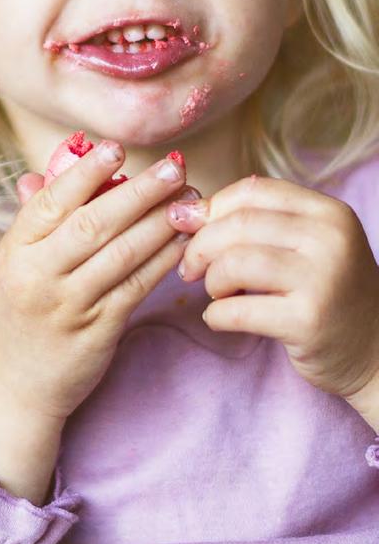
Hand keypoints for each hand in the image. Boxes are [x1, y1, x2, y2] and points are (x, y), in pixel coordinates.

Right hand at [0, 142, 191, 499]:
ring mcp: (67, 306)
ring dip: (160, 222)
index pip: (49, 203)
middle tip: (173, 167)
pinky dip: (163, 259)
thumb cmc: (18, 316)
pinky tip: (184, 240)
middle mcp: (36, 277)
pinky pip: (136, 287)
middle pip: (92, 224)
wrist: (17, 389)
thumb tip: (46, 169)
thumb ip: (32, 219)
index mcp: (12, 253)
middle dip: (137, 191)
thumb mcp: (10, 265)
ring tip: (190, 198)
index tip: (116, 148)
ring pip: (120, 254)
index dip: (85, 173)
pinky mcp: (97, 331)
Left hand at [169, 176, 378, 427]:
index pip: (254, 190)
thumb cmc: (328, 293)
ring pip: (235, 263)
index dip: (212, 207)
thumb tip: (184, 210)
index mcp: (330, 213)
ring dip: (211, 281)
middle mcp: (331, 240)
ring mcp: (322, 280)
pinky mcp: (308, 321)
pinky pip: (237, 310)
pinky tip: (220, 318)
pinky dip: (215, 315)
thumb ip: (256, 223)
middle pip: (239, 224)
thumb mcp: (307, 245)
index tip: (189, 228)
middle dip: (200, 246)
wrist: (375, 353)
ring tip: (216, 293)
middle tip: (190, 268)